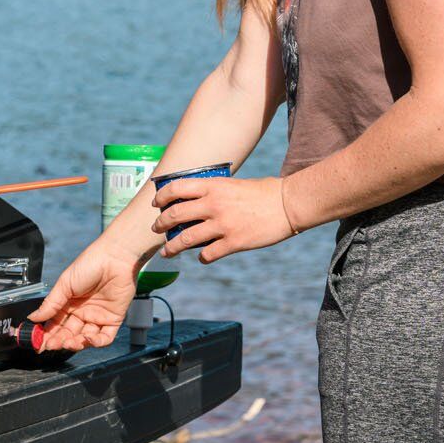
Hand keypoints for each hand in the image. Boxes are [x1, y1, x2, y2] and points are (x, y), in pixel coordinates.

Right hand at [27, 242, 140, 352]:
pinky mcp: (113, 319)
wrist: (114, 258)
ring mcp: (97, 316)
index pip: (55, 324)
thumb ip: (50, 304)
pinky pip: (105, 337)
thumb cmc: (90, 264)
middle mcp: (82, 312)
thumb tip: (33, 317)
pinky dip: (97, 342)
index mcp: (69, 303)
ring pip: (85, 339)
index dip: (47, 334)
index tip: (39, 343)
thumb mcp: (64, 284)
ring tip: (69, 342)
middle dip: (59, 341)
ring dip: (76, 344)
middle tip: (52, 345)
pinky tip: (88, 339)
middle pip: (68, 333)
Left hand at [150, 175, 294, 262]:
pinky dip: (202, 258)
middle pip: (175, 215)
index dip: (161, 197)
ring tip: (166, 251)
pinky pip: (208, 254)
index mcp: (212, 186)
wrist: (287, 204)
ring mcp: (223, 224)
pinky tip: (202, 258)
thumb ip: (213, 192)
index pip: (176, 188)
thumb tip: (195, 202)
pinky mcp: (234, 242)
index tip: (156, 204)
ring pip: (186, 239)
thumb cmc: (262, 192)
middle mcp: (213, 204)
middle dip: (161, 224)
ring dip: (172, 247)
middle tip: (156, 229)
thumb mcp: (232, 184)